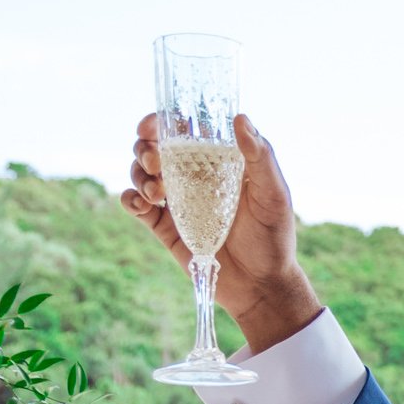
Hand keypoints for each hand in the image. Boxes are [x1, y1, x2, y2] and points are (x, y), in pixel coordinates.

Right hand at [122, 111, 319, 353]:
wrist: (261, 286)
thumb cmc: (274, 238)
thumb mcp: (273, 194)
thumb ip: (260, 157)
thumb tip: (239, 117)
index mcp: (217, 161)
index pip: (183, 131)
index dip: (161, 122)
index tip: (151, 126)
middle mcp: (193, 177)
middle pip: (154, 148)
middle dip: (144, 148)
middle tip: (155, 162)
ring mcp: (177, 201)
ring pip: (141, 173)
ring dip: (138, 174)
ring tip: (157, 193)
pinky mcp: (166, 227)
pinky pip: (136, 205)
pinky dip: (130, 199)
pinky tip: (142, 204)